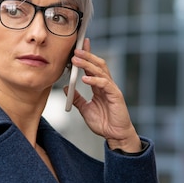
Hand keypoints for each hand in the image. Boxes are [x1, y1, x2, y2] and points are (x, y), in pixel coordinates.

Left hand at [66, 38, 140, 152]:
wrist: (115, 135)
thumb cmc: (104, 123)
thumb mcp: (85, 109)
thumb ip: (77, 98)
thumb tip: (67, 88)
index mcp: (99, 87)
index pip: (93, 67)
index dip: (87, 56)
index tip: (78, 47)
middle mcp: (106, 85)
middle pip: (98, 65)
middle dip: (87, 55)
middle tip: (75, 49)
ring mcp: (112, 89)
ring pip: (100, 71)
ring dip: (87, 64)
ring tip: (76, 59)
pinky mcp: (116, 95)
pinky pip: (105, 84)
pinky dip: (94, 80)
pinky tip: (84, 78)